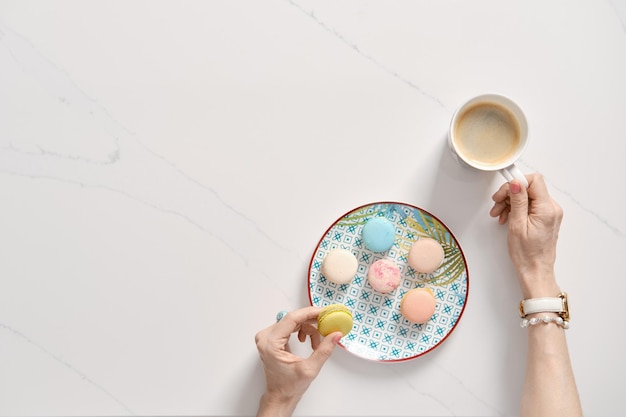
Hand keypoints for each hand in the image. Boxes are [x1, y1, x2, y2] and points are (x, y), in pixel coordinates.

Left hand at [255, 306, 340, 416]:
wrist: (279, 396)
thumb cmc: (288, 386)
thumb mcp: (310, 369)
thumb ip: (324, 350)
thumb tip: (335, 334)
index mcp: (271, 344)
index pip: (291, 319)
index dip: (309, 313)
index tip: (324, 312)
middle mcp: (265, 337)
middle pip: (292, 319)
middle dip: (311, 322)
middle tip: (326, 325)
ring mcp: (267, 337)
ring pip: (292, 322)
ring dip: (307, 329)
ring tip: (315, 344)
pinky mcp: (271, 338)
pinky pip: (289, 326)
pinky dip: (301, 330)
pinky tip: (307, 341)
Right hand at [490, 173, 562, 297]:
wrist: (535, 270)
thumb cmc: (527, 254)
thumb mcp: (517, 225)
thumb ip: (518, 201)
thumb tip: (516, 183)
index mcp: (547, 209)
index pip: (534, 181)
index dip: (516, 182)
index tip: (504, 190)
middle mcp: (552, 208)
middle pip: (529, 188)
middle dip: (510, 194)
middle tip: (497, 204)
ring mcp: (549, 213)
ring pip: (527, 197)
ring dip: (510, 202)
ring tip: (499, 214)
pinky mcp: (545, 218)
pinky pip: (529, 206)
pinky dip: (516, 209)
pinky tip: (507, 217)